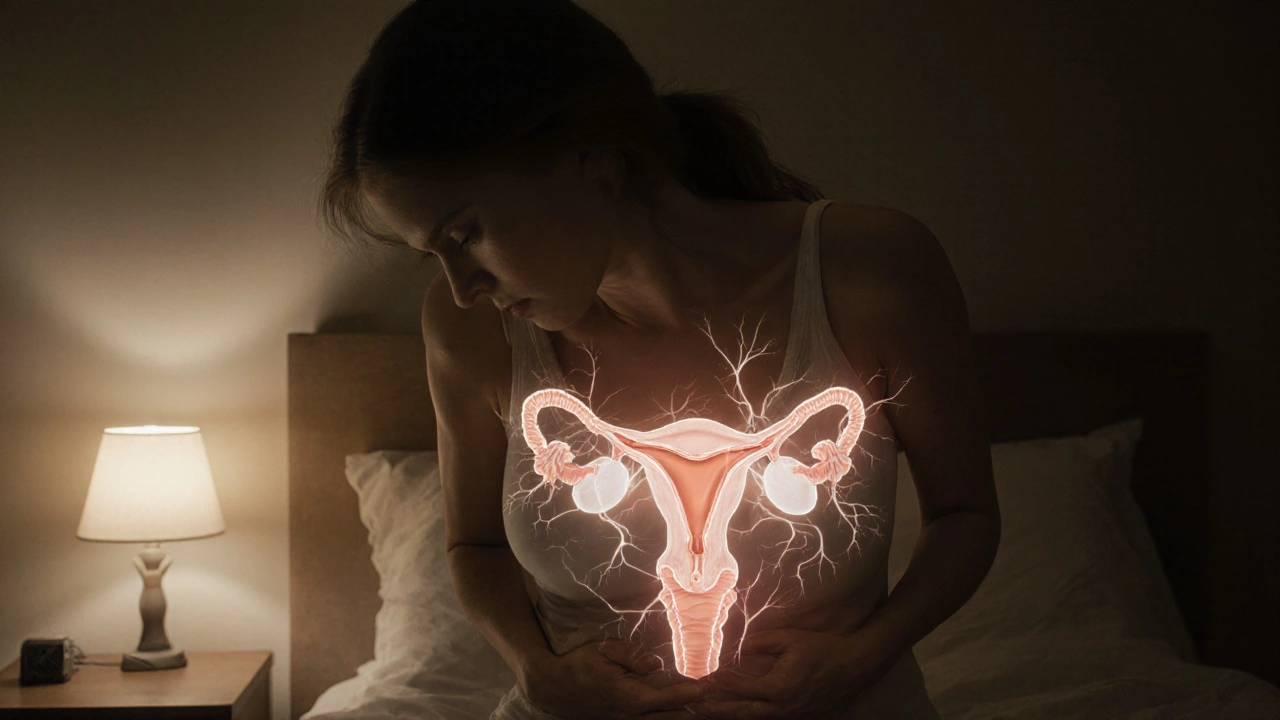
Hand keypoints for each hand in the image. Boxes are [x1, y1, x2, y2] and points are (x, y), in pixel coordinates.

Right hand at [522, 639, 707, 718]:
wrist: (551, 687)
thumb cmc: (578, 664)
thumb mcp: (604, 650)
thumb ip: (632, 656)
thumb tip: (656, 663)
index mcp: (631, 697)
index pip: (670, 697)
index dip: (694, 692)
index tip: (712, 686)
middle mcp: (631, 715)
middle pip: (673, 718)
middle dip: (696, 710)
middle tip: (719, 703)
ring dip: (683, 716)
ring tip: (705, 709)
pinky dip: (666, 718)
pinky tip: (678, 714)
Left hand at [685, 627, 896, 719]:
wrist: (856, 666)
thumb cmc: (823, 648)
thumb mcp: (791, 639)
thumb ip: (762, 642)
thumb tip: (741, 646)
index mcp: (779, 687)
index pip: (741, 688)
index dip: (719, 685)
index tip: (701, 681)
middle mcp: (783, 707)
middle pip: (741, 712)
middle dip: (715, 710)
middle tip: (693, 707)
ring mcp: (791, 715)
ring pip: (754, 719)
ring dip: (730, 715)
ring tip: (706, 713)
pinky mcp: (798, 717)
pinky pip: (769, 719)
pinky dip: (749, 716)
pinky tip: (737, 713)